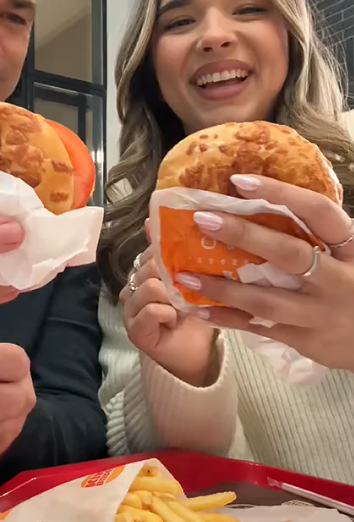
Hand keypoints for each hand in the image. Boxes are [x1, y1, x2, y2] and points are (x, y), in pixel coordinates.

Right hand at [120, 246, 214, 384]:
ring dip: (171, 297)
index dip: (167, 255)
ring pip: (148, 287)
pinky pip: (150, 310)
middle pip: (148, 266)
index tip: (184, 264)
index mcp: (145, 273)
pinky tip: (174, 321)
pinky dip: (167, 313)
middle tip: (186, 291)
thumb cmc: (195, 315)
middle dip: (171, 277)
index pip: (150, 250)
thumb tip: (156, 219)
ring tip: (181, 308)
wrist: (197, 353)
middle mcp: (132, 288)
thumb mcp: (193, 279)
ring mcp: (130, 310)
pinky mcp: (134, 330)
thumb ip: (176, 253)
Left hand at [178, 175, 353, 370]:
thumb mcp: (350, 255)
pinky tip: (199, 309)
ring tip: (185, 275)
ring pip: (266, 298)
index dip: (281, 193)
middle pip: (288, 253)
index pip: (318, 212)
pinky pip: (260, 327)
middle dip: (243, 234)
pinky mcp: (306, 340)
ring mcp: (320, 313)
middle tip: (202, 219)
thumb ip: (319, 234)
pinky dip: (228, 318)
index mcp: (350, 248)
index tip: (239, 181)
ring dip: (223, 287)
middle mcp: (337, 279)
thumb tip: (265, 199)